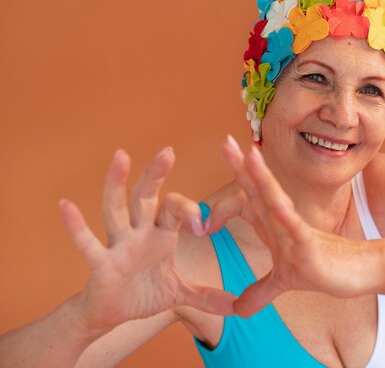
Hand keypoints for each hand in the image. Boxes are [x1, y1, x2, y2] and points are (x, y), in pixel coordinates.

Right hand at [59, 147, 235, 331]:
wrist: (110, 315)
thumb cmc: (142, 295)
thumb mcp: (179, 295)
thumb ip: (206, 298)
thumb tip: (236, 307)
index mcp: (160, 235)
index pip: (176, 211)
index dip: (190, 211)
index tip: (204, 224)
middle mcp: (139, 233)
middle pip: (146, 198)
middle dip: (156, 175)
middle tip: (167, 151)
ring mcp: (118, 245)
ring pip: (117, 209)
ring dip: (118, 184)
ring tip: (121, 156)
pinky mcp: (100, 263)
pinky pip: (87, 243)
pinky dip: (75, 226)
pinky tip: (65, 205)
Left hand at [211, 136, 379, 317]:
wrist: (360, 273)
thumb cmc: (323, 269)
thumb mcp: (284, 282)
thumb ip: (260, 291)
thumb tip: (238, 311)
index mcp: (274, 225)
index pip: (249, 200)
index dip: (231, 189)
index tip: (216, 171)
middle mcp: (283, 222)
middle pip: (258, 190)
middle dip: (241, 167)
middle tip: (226, 142)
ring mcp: (296, 231)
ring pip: (275, 200)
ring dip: (261, 178)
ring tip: (248, 154)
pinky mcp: (310, 245)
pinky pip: (296, 228)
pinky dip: (285, 215)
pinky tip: (274, 201)